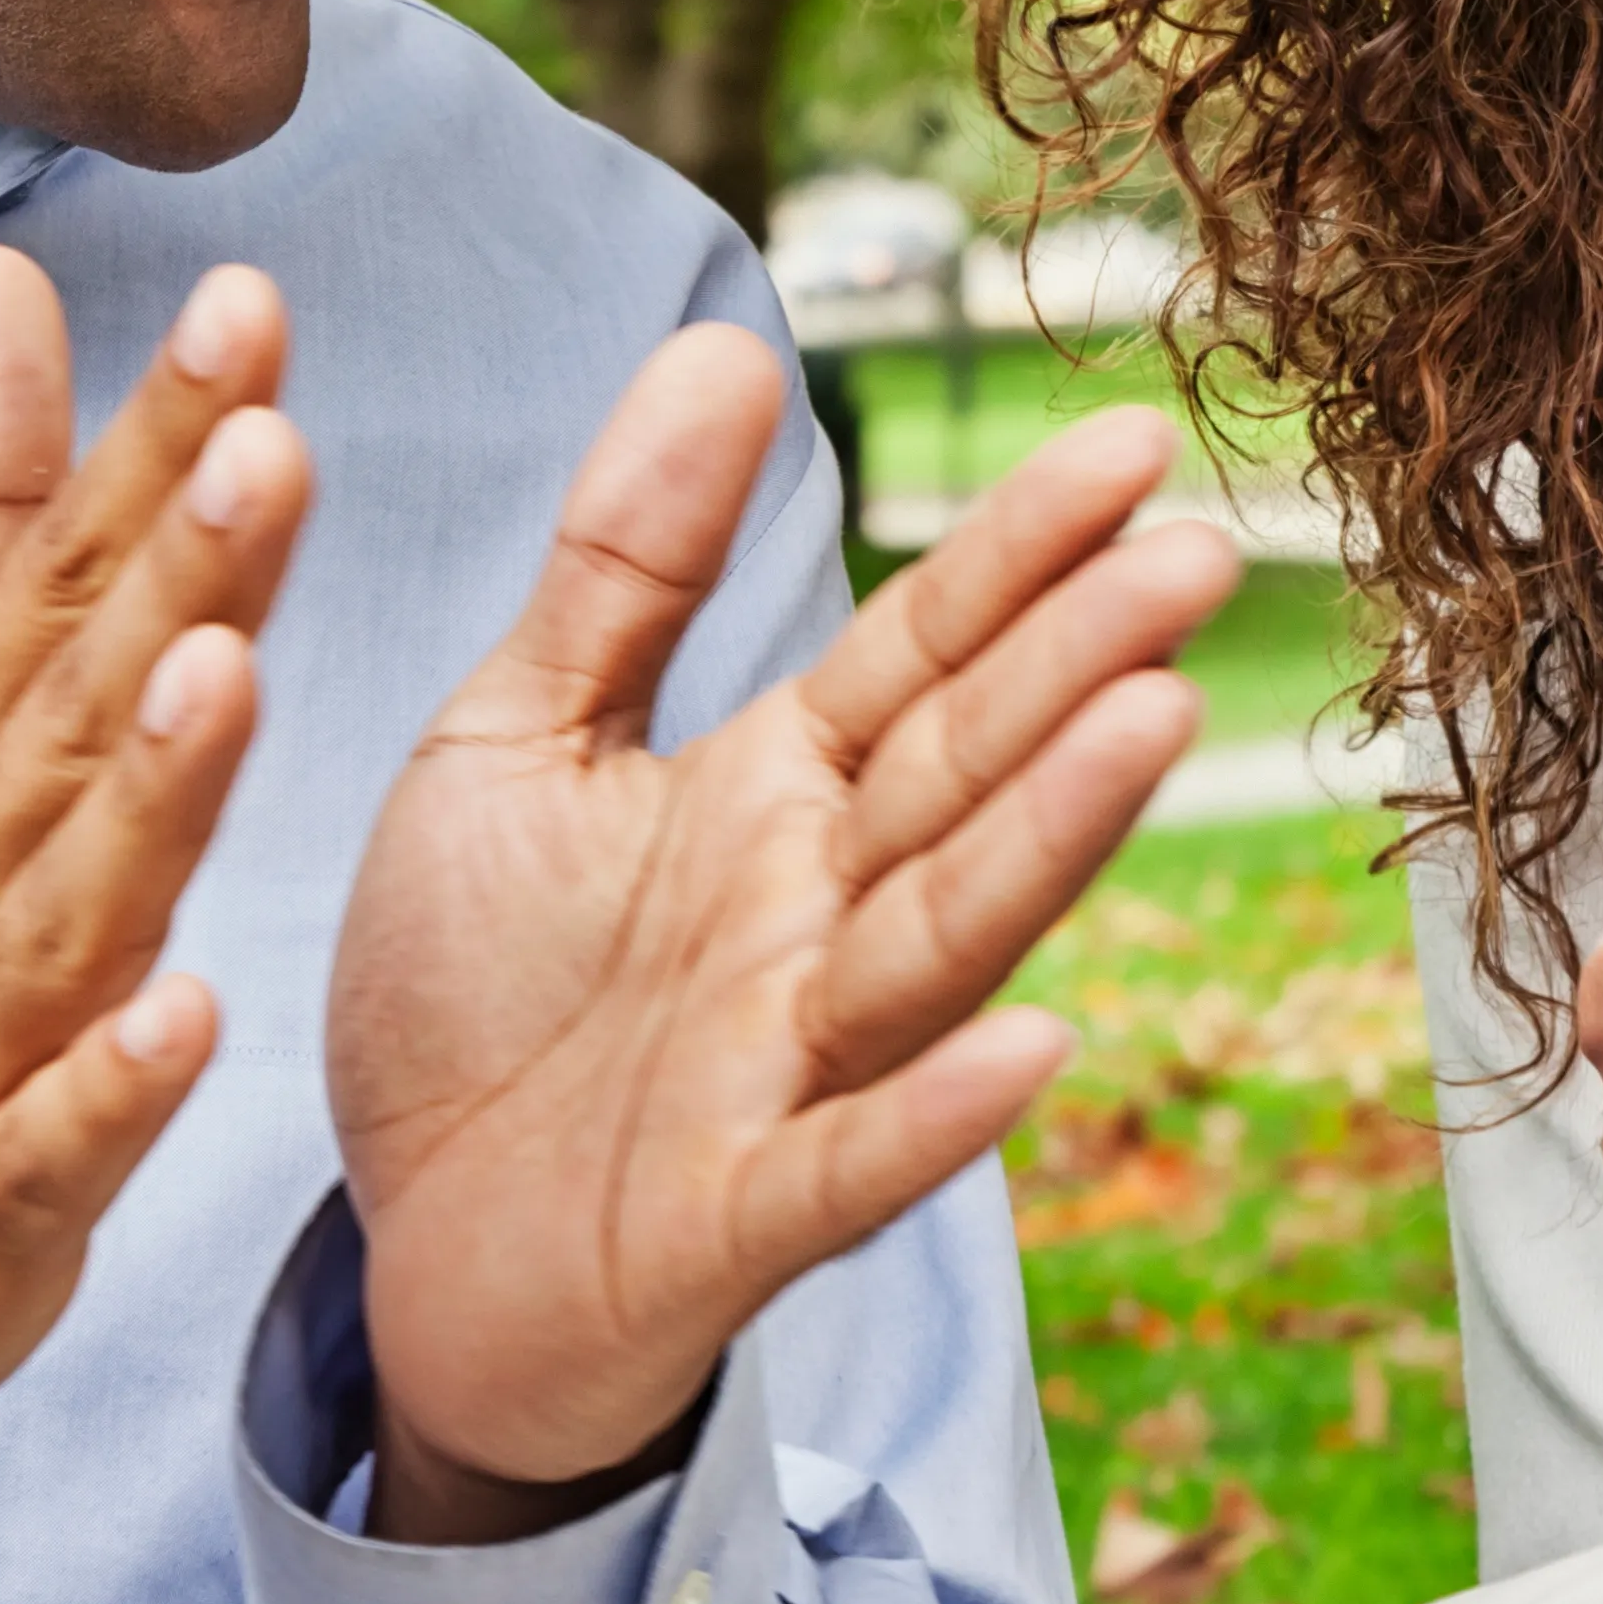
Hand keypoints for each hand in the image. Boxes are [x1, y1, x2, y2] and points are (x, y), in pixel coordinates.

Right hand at [0, 249, 299, 1600]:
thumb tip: (3, 277)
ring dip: (148, 793)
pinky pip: (47, 1148)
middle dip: (178, 570)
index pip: (72, 570)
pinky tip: (182, 1025)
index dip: (162, 437)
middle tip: (269, 431)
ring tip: (226, 672)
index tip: (247, 299)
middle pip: (83, 703)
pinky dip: (111, 1089)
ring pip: (69, 903)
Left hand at [330, 348, 1233, 1537]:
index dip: (1020, 553)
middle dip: (1078, 666)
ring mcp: (787, 1069)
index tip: (1136, 441)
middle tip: (1198, 555)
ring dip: (1047, 839)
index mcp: (775, 797)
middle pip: (963, 776)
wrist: (404, 1263)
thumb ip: (627, 565)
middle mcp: (813, 920)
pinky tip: (1033, 1045)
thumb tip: (728, 340)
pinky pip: (843, 1163)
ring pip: (939, 938)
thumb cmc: (478, 995)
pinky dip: (933, 1112)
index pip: (925, 653)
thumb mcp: (517, 740)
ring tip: (1152, 722)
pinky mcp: (729, 1218)